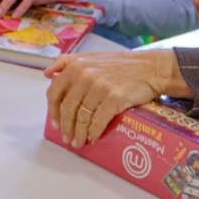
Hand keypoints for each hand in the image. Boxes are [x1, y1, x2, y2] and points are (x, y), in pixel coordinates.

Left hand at [44, 49, 191, 148]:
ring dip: (78, 133)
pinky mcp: (114, 98)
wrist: (151, 68)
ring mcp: (99, 87)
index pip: (55, 93)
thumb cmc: (122, 64)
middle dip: (65, 126)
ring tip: (78, 142)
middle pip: (67, 108)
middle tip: (66, 137)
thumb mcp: (91, 57)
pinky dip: (93, 132)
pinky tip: (92, 138)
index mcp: (76, 65)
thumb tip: (47, 74)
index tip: (55, 122)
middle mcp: (85, 75)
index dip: (53, 111)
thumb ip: (68, 63)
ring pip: (82, 117)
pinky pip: (98, 121)